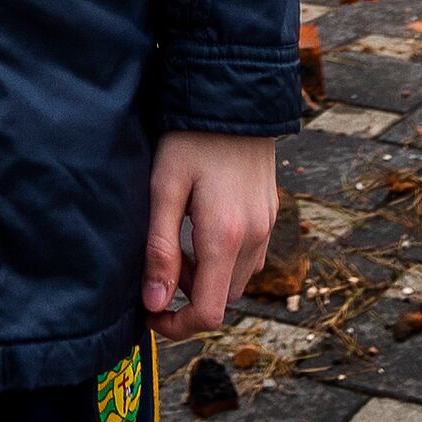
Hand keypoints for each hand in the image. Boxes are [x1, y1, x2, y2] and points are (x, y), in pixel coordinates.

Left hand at [140, 130, 278, 336]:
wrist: (234, 96)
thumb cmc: (192, 138)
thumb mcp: (164, 188)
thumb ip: (160, 249)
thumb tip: (154, 304)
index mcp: (226, 238)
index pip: (209, 313)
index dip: (178, 325)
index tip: (151, 314)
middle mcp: (254, 238)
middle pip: (224, 300)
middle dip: (191, 297)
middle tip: (162, 265)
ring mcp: (267, 226)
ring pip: (239, 280)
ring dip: (209, 278)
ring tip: (181, 241)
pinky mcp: (270, 213)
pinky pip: (250, 256)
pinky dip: (225, 258)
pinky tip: (203, 227)